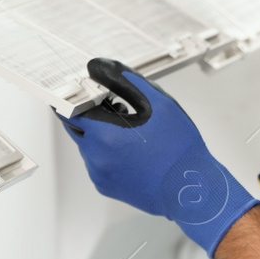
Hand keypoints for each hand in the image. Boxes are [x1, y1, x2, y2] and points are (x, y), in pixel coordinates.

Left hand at [59, 58, 258, 256]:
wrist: (190, 191)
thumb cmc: (178, 148)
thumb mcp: (159, 104)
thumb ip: (126, 81)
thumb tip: (99, 67)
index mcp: (104, 135)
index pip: (69, 110)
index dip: (77, 96)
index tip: (88, 90)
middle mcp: (95, 157)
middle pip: (77, 127)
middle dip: (90, 113)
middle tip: (115, 106)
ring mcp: (98, 174)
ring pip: (87, 145)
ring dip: (100, 133)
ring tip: (130, 130)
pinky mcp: (105, 187)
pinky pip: (97, 162)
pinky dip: (106, 152)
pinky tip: (131, 150)